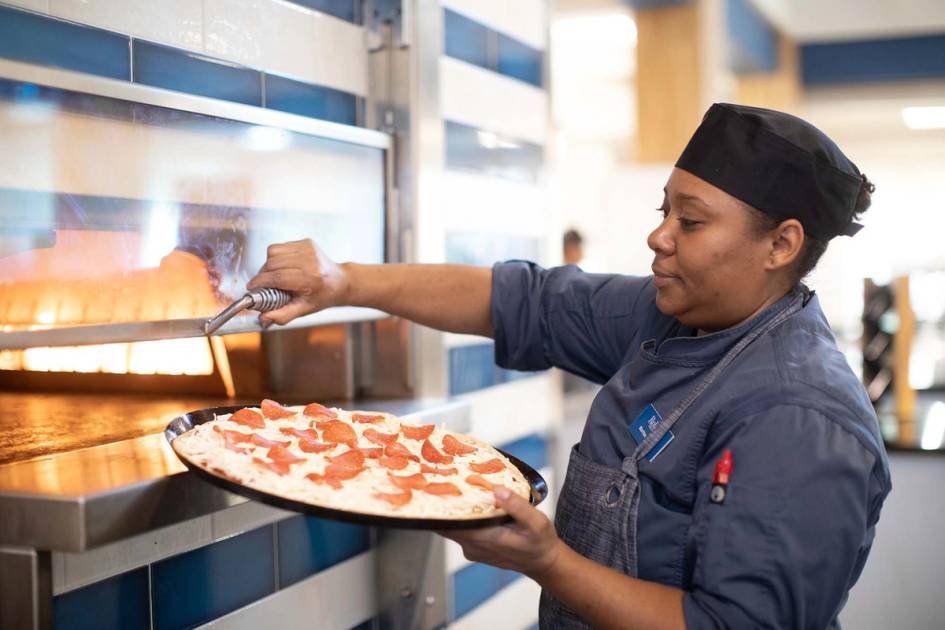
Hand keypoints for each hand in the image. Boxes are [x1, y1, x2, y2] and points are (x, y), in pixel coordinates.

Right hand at [247, 239, 348, 324]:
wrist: (339, 282)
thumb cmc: (321, 297)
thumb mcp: (304, 310)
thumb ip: (282, 315)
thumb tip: (262, 317)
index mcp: (311, 279)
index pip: (278, 277)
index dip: (261, 282)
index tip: (251, 288)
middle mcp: (310, 261)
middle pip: (273, 264)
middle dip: (262, 275)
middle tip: (262, 285)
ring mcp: (309, 248)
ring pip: (273, 252)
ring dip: (267, 265)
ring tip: (273, 276)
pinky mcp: (306, 242)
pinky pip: (280, 247)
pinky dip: (276, 257)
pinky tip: (283, 266)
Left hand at [439, 486, 562, 581]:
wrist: (543, 562)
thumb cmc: (540, 542)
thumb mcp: (536, 522)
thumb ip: (517, 506)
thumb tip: (497, 490)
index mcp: (485, 538)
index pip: (450, 523)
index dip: (440, 506)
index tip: (435, 487)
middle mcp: (473, 546)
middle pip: (446, 524)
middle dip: (442, 504)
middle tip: (442, 480)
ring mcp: (472, 549)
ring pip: (452, 527)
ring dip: (451, 510)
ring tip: (453, 486)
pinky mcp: (475, 548)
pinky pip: (460, 531)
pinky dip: (461, 517)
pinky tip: (467, 503)